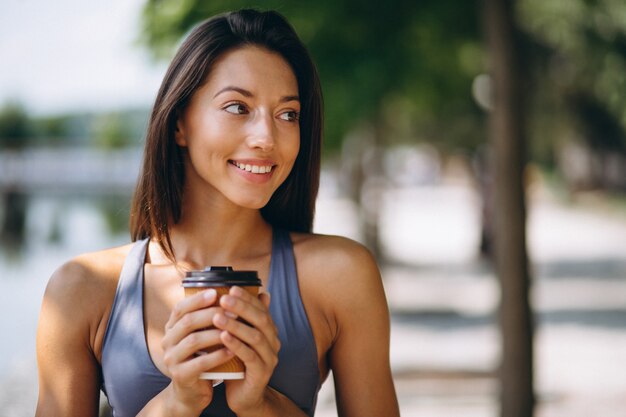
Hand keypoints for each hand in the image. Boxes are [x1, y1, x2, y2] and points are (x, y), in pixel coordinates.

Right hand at [160, 289, 235, 414]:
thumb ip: (212, 317)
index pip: (181, 308)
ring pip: (194, 341)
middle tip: (232, 310)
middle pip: (188, 321)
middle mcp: (168, 341)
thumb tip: (236, 294)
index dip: (197, 299)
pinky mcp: (180, 375)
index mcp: (172, 327)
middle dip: (211, 314)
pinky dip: (217, 356)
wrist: (191, 391)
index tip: (216, 292)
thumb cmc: (201, 357)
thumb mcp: (203, 335)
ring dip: (216, 333)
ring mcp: (172, 359)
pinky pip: (200, 363)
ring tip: (234, 329)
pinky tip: (231, 351)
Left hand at [213, 287, 280, 414]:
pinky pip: (250, 356)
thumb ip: (241, 319)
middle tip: (223, 299)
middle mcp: (273, 342)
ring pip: (255, 337)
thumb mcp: (240, 338)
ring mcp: (270, 358)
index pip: (261, 309)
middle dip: (242, 307)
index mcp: (269, 331)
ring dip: (236, 325)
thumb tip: (239, 296)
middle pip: (261, 319)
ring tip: (218, 317)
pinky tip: (223, 337)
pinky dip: (236, 345)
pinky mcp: (261, 373)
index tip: (230, 288)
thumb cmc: (239, 362)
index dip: (247, 298)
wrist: (244, 396)